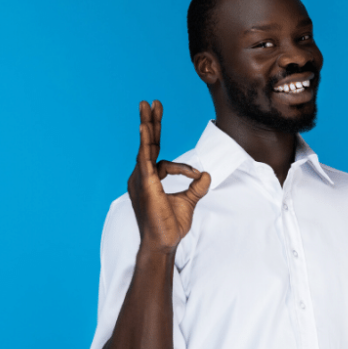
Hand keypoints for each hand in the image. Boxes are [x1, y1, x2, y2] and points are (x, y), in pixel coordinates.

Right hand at [128, 100, 210, 254]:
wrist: (163, 244)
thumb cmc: (170, 227)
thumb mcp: (188, 203)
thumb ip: (196, 188)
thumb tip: (206, 174)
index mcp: (150, 180)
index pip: (163, 162)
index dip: (182, 167)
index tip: (197, 174)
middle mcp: (142, 177)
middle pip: (148, 144)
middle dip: (151, 123)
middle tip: (151, 103)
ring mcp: (141, 179)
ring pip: (145, 146)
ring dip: (148, 125)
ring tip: (148, 105)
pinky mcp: (144, 183)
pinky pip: (144, 158)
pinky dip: (145, 142)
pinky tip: (145, 127)